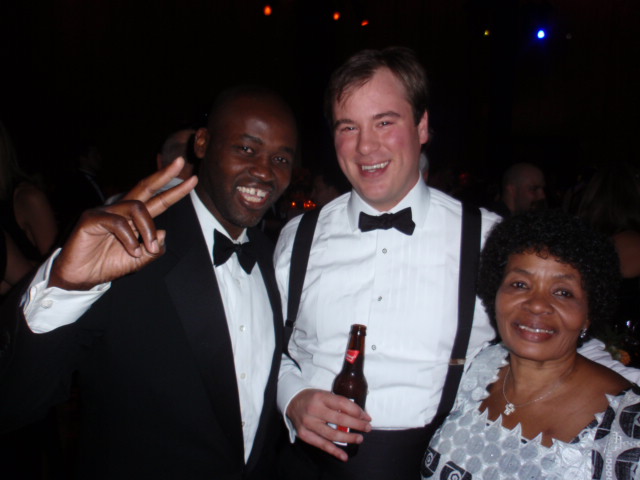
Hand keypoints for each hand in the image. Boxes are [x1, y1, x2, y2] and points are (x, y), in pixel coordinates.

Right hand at [49, 158, 197, 289]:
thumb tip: (163, 232)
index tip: (193, 180)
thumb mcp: (140, 261)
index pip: (158, 199)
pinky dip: (130, 239)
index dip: (174, 190)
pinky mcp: (92, 218)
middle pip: (145, 186)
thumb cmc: (109, 265)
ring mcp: (106, 211)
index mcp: (135, 218)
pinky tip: (132, 251)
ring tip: (147, 249)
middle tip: (180, 163)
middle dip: (164, 175)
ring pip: (137, 207)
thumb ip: (155, 249)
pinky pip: (119, 222)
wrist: (83, 278)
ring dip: (147, 229)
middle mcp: (122, 210)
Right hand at [286, 389, 371, 461]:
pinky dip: (334, 451)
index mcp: (321, 397)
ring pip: (332, 434)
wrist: (291, 402)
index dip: (357, 412)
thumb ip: (339, 404)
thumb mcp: (325, 394)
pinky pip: (321, 445)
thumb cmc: (312, 398)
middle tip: (367, 428)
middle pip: (340, 420)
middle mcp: (314, 410)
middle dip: (357, 425)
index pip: (343, 404)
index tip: (366, 417)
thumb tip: (360, 415)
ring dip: (348, 438)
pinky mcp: (304, 434)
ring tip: (359, 438)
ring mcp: (308, 423)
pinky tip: (344, 456)